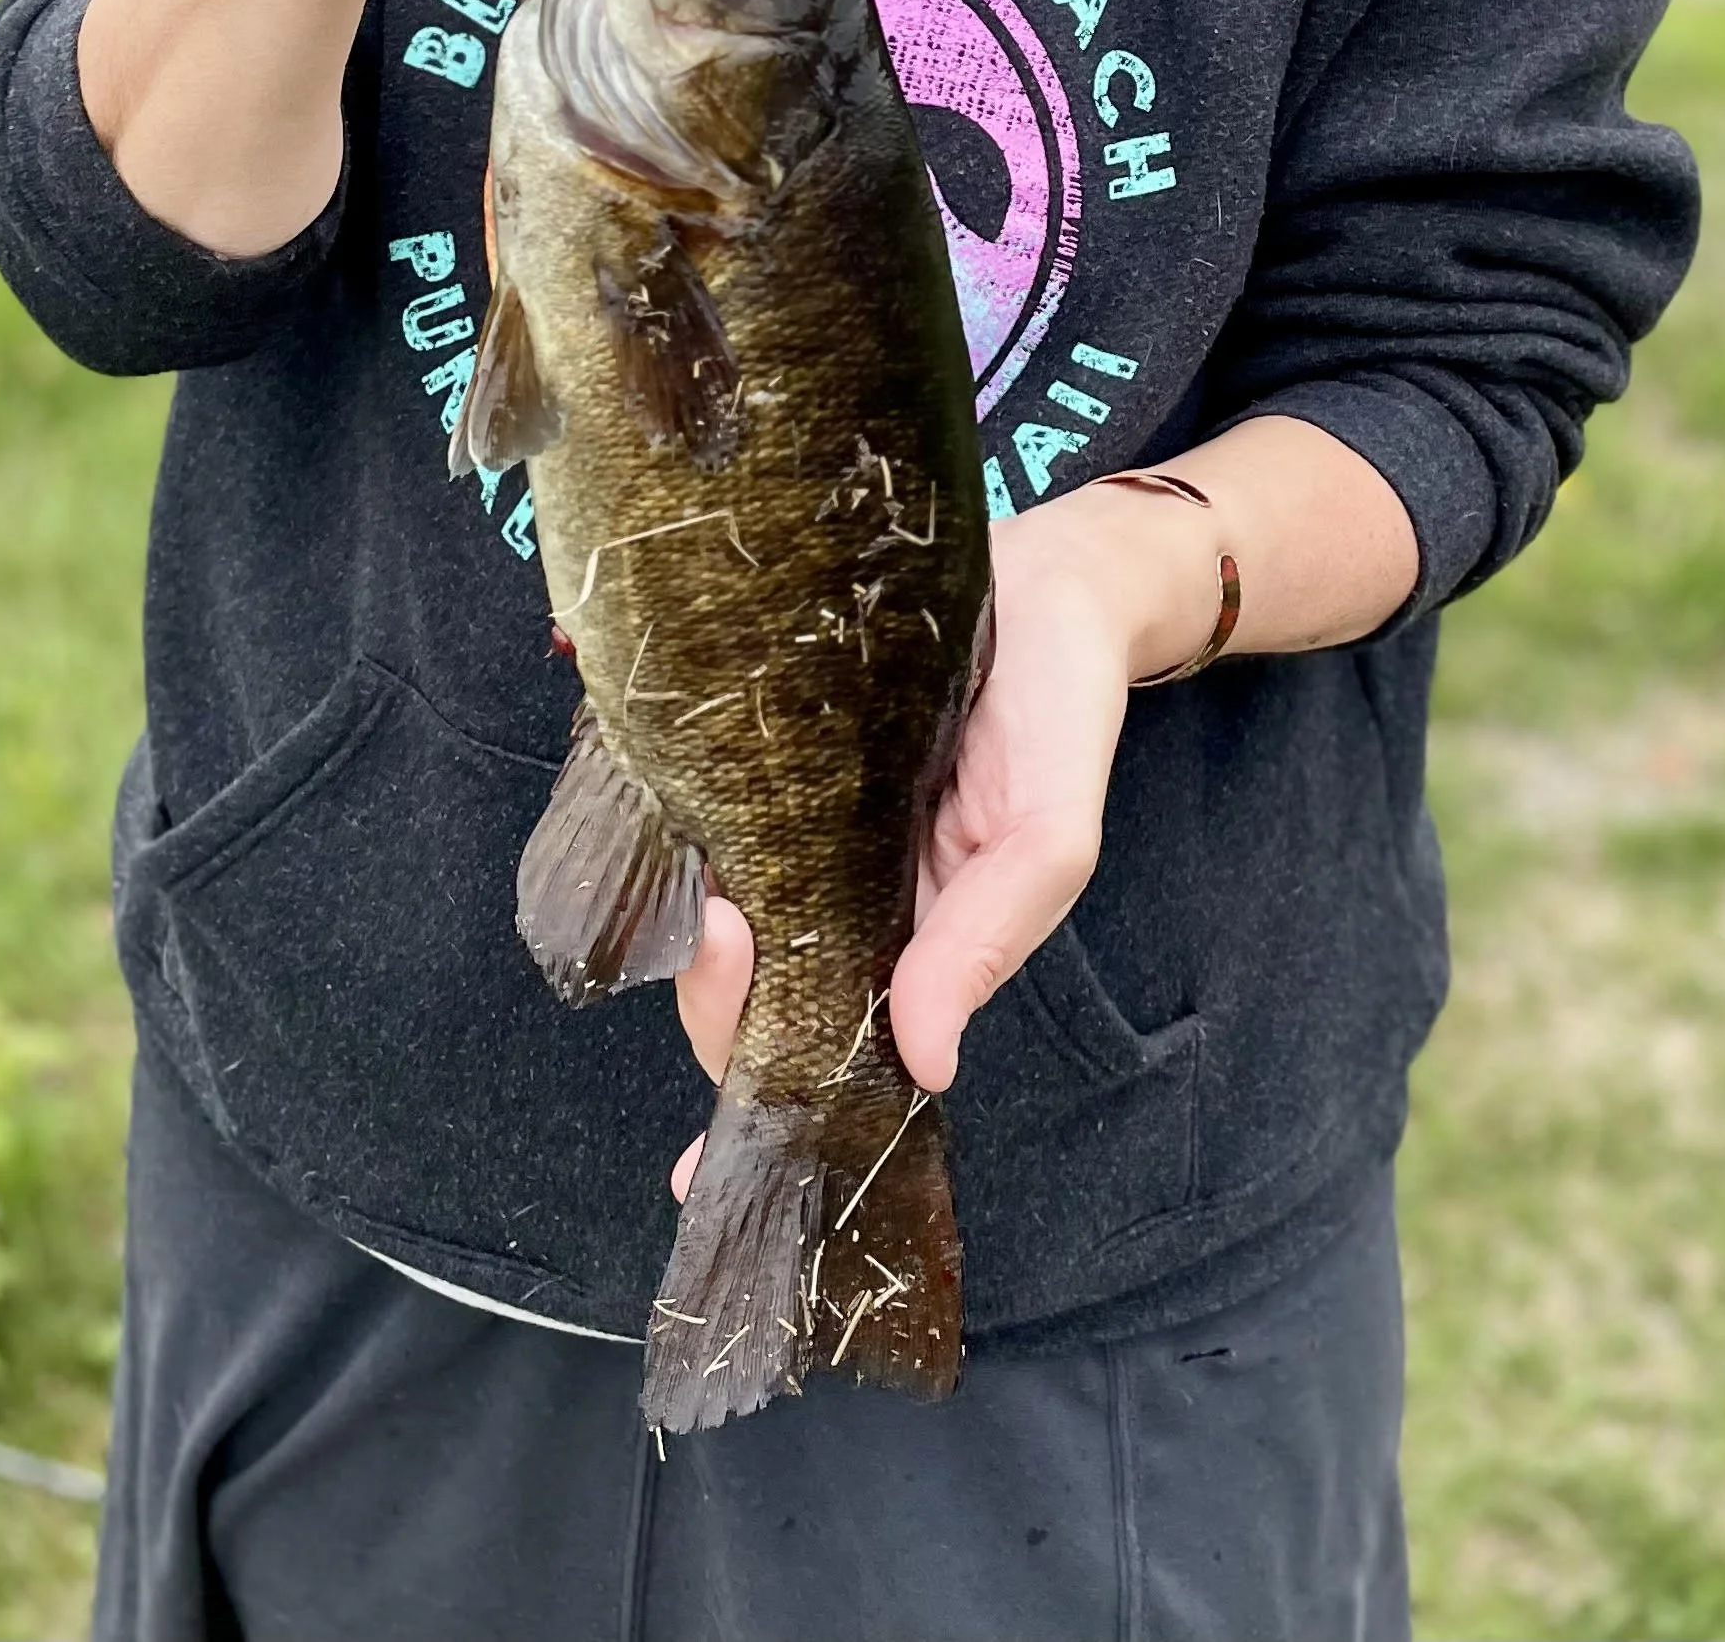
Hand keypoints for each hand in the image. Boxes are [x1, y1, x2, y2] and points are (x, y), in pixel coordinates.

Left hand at [668, 422, 1417, 1167]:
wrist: (1049, 577)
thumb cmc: (1060, 715)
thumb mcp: (1048, 839)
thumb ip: (985, 943)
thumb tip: (927, 1062)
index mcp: (903, 939)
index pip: (818, 1047)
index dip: (758, 1095)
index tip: (710, 1147)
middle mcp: (832, 890)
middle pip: (744, 987)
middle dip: (716, 992)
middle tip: (727, 927)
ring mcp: (787, 818)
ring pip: (705, 901)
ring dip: (686, 913)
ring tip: (707, 875)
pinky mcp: (757, 743)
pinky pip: (692, 801)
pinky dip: (668, 820)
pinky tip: (663, 807)